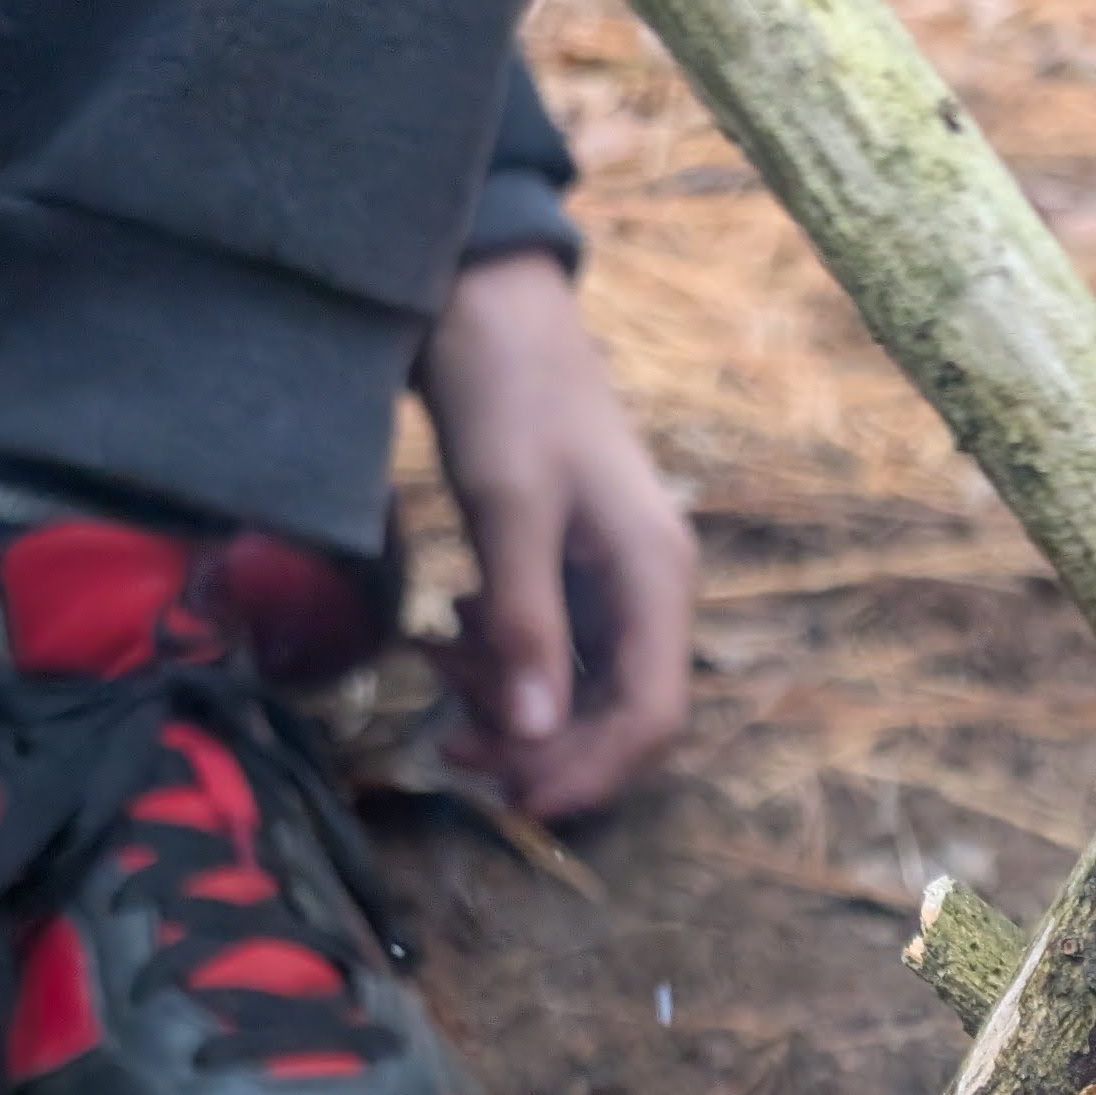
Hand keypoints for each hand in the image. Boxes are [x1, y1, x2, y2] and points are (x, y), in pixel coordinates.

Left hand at [418, 249, 697, 822]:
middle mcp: (650, 589)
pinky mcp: (573, 567)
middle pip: (618, 716)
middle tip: (453, 751)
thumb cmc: (506, 387)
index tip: (518, 800)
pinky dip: (502, 660)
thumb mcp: (509, 507)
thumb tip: (532, 740)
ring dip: (512, 705)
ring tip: (439, 675)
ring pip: (578, 689)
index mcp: (657, 578)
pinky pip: (552, 648)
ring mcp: (614, 579)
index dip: (592, 772)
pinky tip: (454, 633)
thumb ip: (527, 625)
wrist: (486, 294)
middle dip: (540, 746)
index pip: (653, 717)